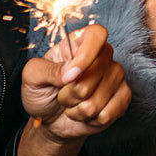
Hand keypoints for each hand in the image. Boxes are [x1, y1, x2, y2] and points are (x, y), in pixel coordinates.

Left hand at [20, 24, 130, 142]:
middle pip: (97, 71)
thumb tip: (71, 72)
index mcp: (80, 42)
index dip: (86, 55)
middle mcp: (102, 55)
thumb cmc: (42, 92)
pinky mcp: (122, 97)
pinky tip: (85, 114)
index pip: (97, 34)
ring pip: (99, 99)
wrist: (50, 119)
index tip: (69, 76)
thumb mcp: (32, 77)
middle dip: (72, 92)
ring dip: (78, 109)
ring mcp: (115, 75)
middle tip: (62, 93)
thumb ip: (47, 70)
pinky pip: (107, 114)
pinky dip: (89, 120)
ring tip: (72, 104)